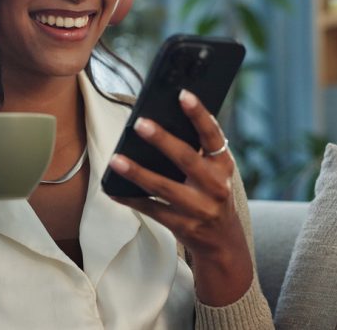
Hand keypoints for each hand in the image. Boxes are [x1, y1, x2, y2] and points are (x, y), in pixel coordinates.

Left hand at [107, 90, 252, 305]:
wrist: (223, 242)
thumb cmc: (212, 194)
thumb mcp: (216, 172)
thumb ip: (198, 150)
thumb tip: (160, 120)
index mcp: (224, 165)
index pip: (213, 135)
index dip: (199, 114)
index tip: (183, 94)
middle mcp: (215, 186)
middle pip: (186, 159)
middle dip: (162, 140)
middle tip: (140, 124)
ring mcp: (199, 208)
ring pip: (164, 188)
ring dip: (138, 173)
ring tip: (116, 159)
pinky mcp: (182, 226)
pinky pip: (151, 210)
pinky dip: (130, 199)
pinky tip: (113, 189)